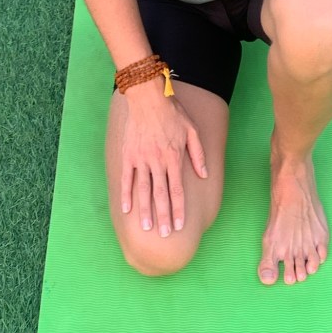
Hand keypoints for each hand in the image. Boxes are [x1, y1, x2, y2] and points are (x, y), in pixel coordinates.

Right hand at [120, 93, 207, 236]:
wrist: (148, 97)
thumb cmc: (173, 112)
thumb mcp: (192, 130)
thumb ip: (198, 154)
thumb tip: (205, 174)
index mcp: (174, 157)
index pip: (178, 189)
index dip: (179, 209)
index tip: (181, 225)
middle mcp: (158, 161)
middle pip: (161, 194)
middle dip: (164, 216)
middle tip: (165, 235)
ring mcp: (141, 159)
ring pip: (144, 190)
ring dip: (145, 210)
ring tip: (146, 228)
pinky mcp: (128, 155)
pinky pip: (127, 179)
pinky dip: (126, 194)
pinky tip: (126, 210)